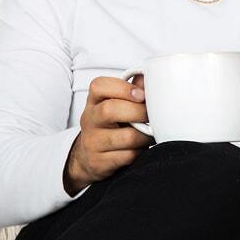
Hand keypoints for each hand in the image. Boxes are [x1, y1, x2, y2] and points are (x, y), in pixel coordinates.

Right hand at [63, 76, 152, 194]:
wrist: (88, 157)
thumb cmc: (110, 125)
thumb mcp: (116, 104)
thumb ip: (133, 90)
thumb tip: (151, 77)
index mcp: (94, 101)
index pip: (100, 86)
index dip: (124, 88)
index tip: (141, 95)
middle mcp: (89, 119)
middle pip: (110, 110)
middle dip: (139, 112)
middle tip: (150, 116)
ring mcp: (92, 142)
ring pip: (126, 137)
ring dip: (144, 135)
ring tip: (149, 133)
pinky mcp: (99, 162)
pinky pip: (128, 156)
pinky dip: (140, 152)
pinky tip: (140, 148)